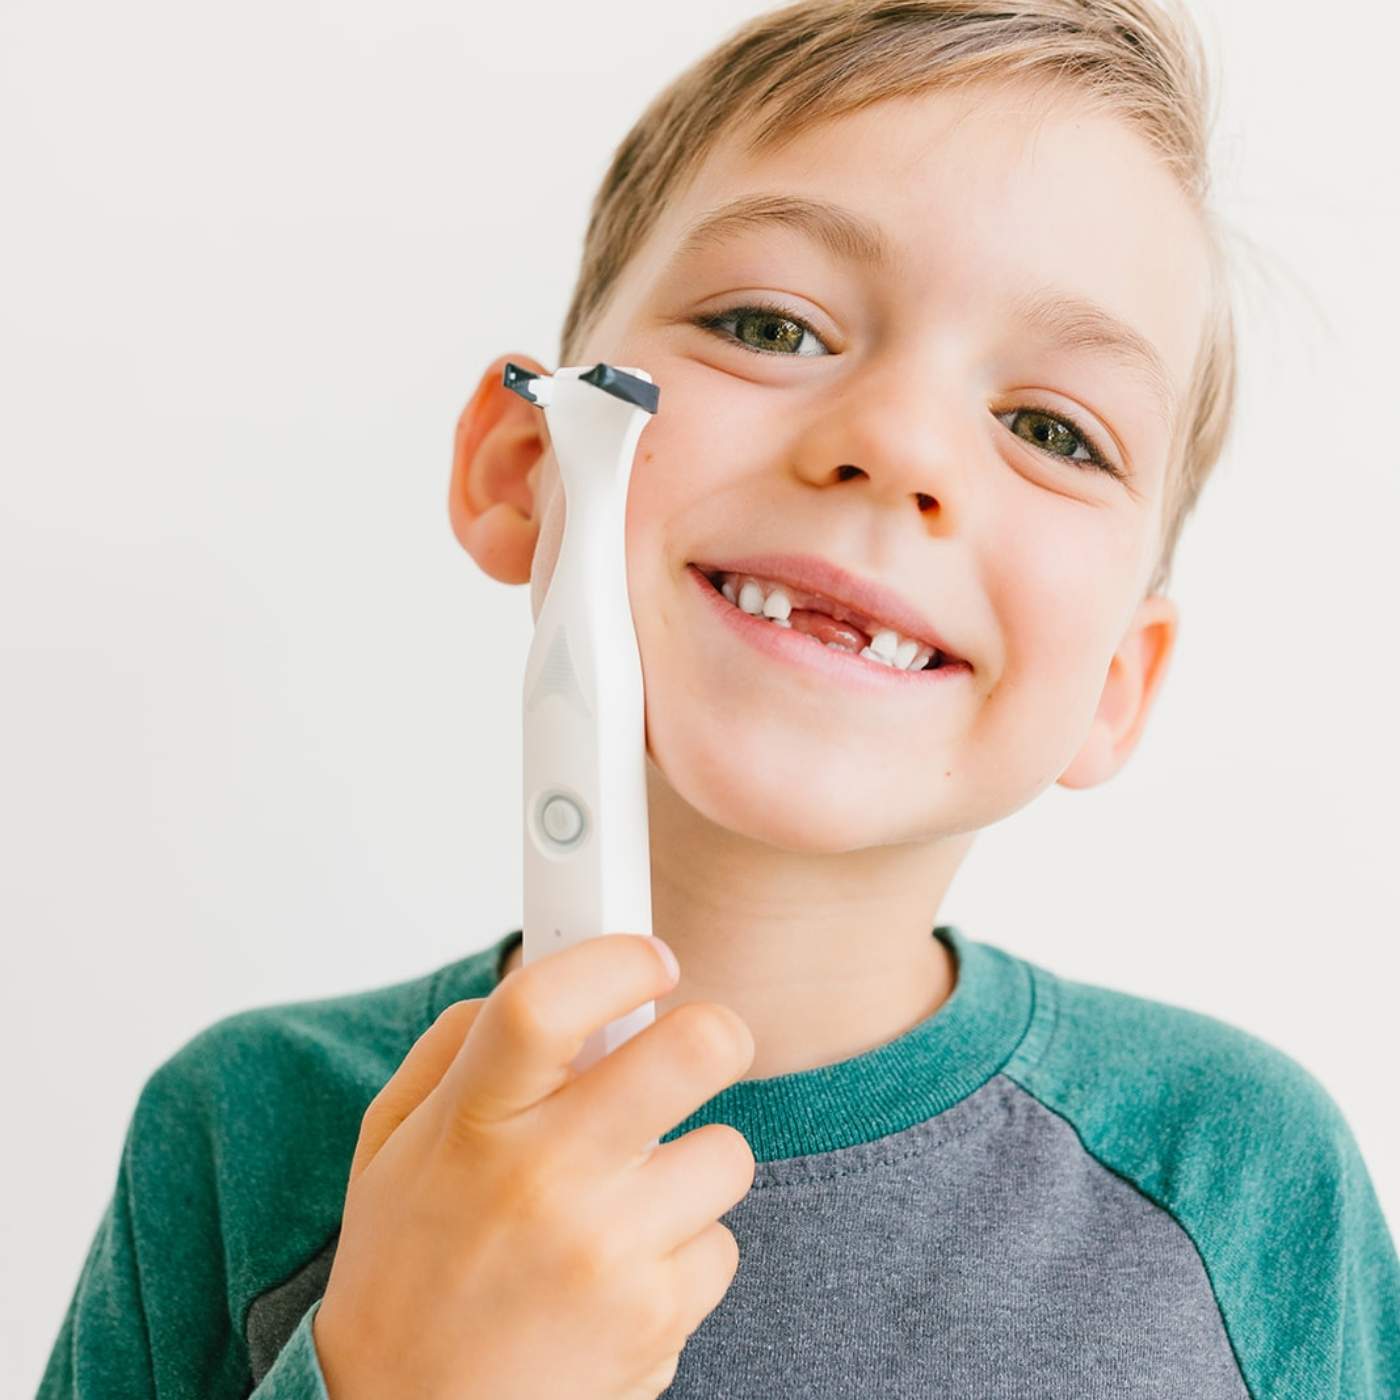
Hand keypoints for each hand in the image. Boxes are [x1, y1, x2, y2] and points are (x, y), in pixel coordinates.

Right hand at [313, 933, 756, 1398]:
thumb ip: (460, 1046)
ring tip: (630, 1193)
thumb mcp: (394, 1141)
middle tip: (698, 1044)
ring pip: (727, 1151)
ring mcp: (608, 1251)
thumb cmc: (406, 1270)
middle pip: (692, 1051)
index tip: (647, 956)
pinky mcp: (655, 1317)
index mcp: (474, 1120)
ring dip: (692, 1163)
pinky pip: (721, 1243)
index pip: (550, 1002)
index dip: (616, 956)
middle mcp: (545, 1178)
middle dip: (713, 1032)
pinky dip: (685, 1249)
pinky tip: (627, 1269)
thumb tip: (546, 976)